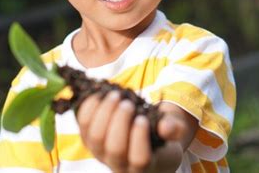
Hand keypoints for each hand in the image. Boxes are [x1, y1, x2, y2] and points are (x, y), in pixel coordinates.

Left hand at [77, 91, 197, 172]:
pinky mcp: (88, 139)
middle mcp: (118, 164)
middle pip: (114, 148)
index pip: (139, 160)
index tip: (142, 118)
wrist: (140, 136)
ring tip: (115, 95)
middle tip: (127, 103)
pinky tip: (99, 94)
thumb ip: (174, 128)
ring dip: (104, 113)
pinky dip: (89, 107)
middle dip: (119, 122)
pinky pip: (83, 124)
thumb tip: (166, 127)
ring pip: (95, 137)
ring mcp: (100, 153)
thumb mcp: (174, 131)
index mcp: (144, 167)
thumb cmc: (160, 135)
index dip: (139, 139)